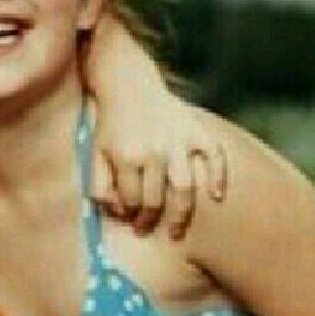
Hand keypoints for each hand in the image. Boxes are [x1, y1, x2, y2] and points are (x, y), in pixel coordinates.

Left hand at [91, 96, 226, 238]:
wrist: (128, 84)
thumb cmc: (111, 125)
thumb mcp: (96, 153)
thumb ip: (99, 185)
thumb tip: (116, 213)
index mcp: (126, 156)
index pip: (131, 200)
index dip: (130, 215)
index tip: (131, 221)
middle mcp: (154, 151)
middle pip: (156, 199)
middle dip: (150, 220)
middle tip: (146, 230)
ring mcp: (178, 140)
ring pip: (184, 187)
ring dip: (182, 214)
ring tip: (177, 231)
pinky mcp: (196, 130)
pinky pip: (214, 156)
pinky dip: (218, 177)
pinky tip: (217, 196)